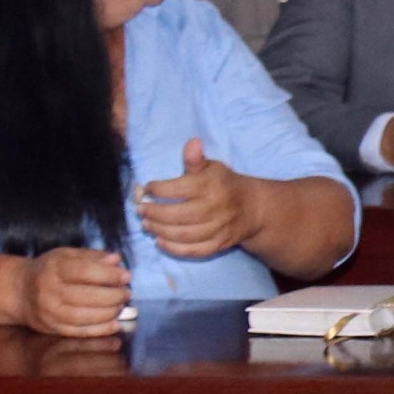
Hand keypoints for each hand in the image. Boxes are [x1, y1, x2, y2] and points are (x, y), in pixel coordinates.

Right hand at [15, 245, 131, 337]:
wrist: (20, 291)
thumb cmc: (50, 270)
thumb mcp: (67, 255)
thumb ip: (92, 257)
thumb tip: (116, 260)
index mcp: (54, 268)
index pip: (85, 271)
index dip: (109, 275)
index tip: (126, 276)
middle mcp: (50, 290)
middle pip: (86, 296)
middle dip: (113, 295)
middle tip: (126, 292)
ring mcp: (50, 312)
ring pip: (84, 316)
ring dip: (109, 313)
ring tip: (120, 306)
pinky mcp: (52, 328)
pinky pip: (79, 332)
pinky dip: (100, 329)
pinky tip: (115, 324)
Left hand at [135, 138, 256, 258]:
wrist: (253, 208)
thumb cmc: (224, 184)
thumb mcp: (212, 167)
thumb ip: (196, 159)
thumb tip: (192, 142)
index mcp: (211, 186)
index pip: (178, 189)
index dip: (157, 190)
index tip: (146, 188)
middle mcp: (216, 208)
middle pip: (178, 215)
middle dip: (154, 213)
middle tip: (140, 210)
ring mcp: (219, 228)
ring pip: (184, 235)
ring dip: (160, 231)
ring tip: (146, 224)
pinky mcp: (220, 244)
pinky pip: (195, 251)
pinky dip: (175, 249)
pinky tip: (160, 241)